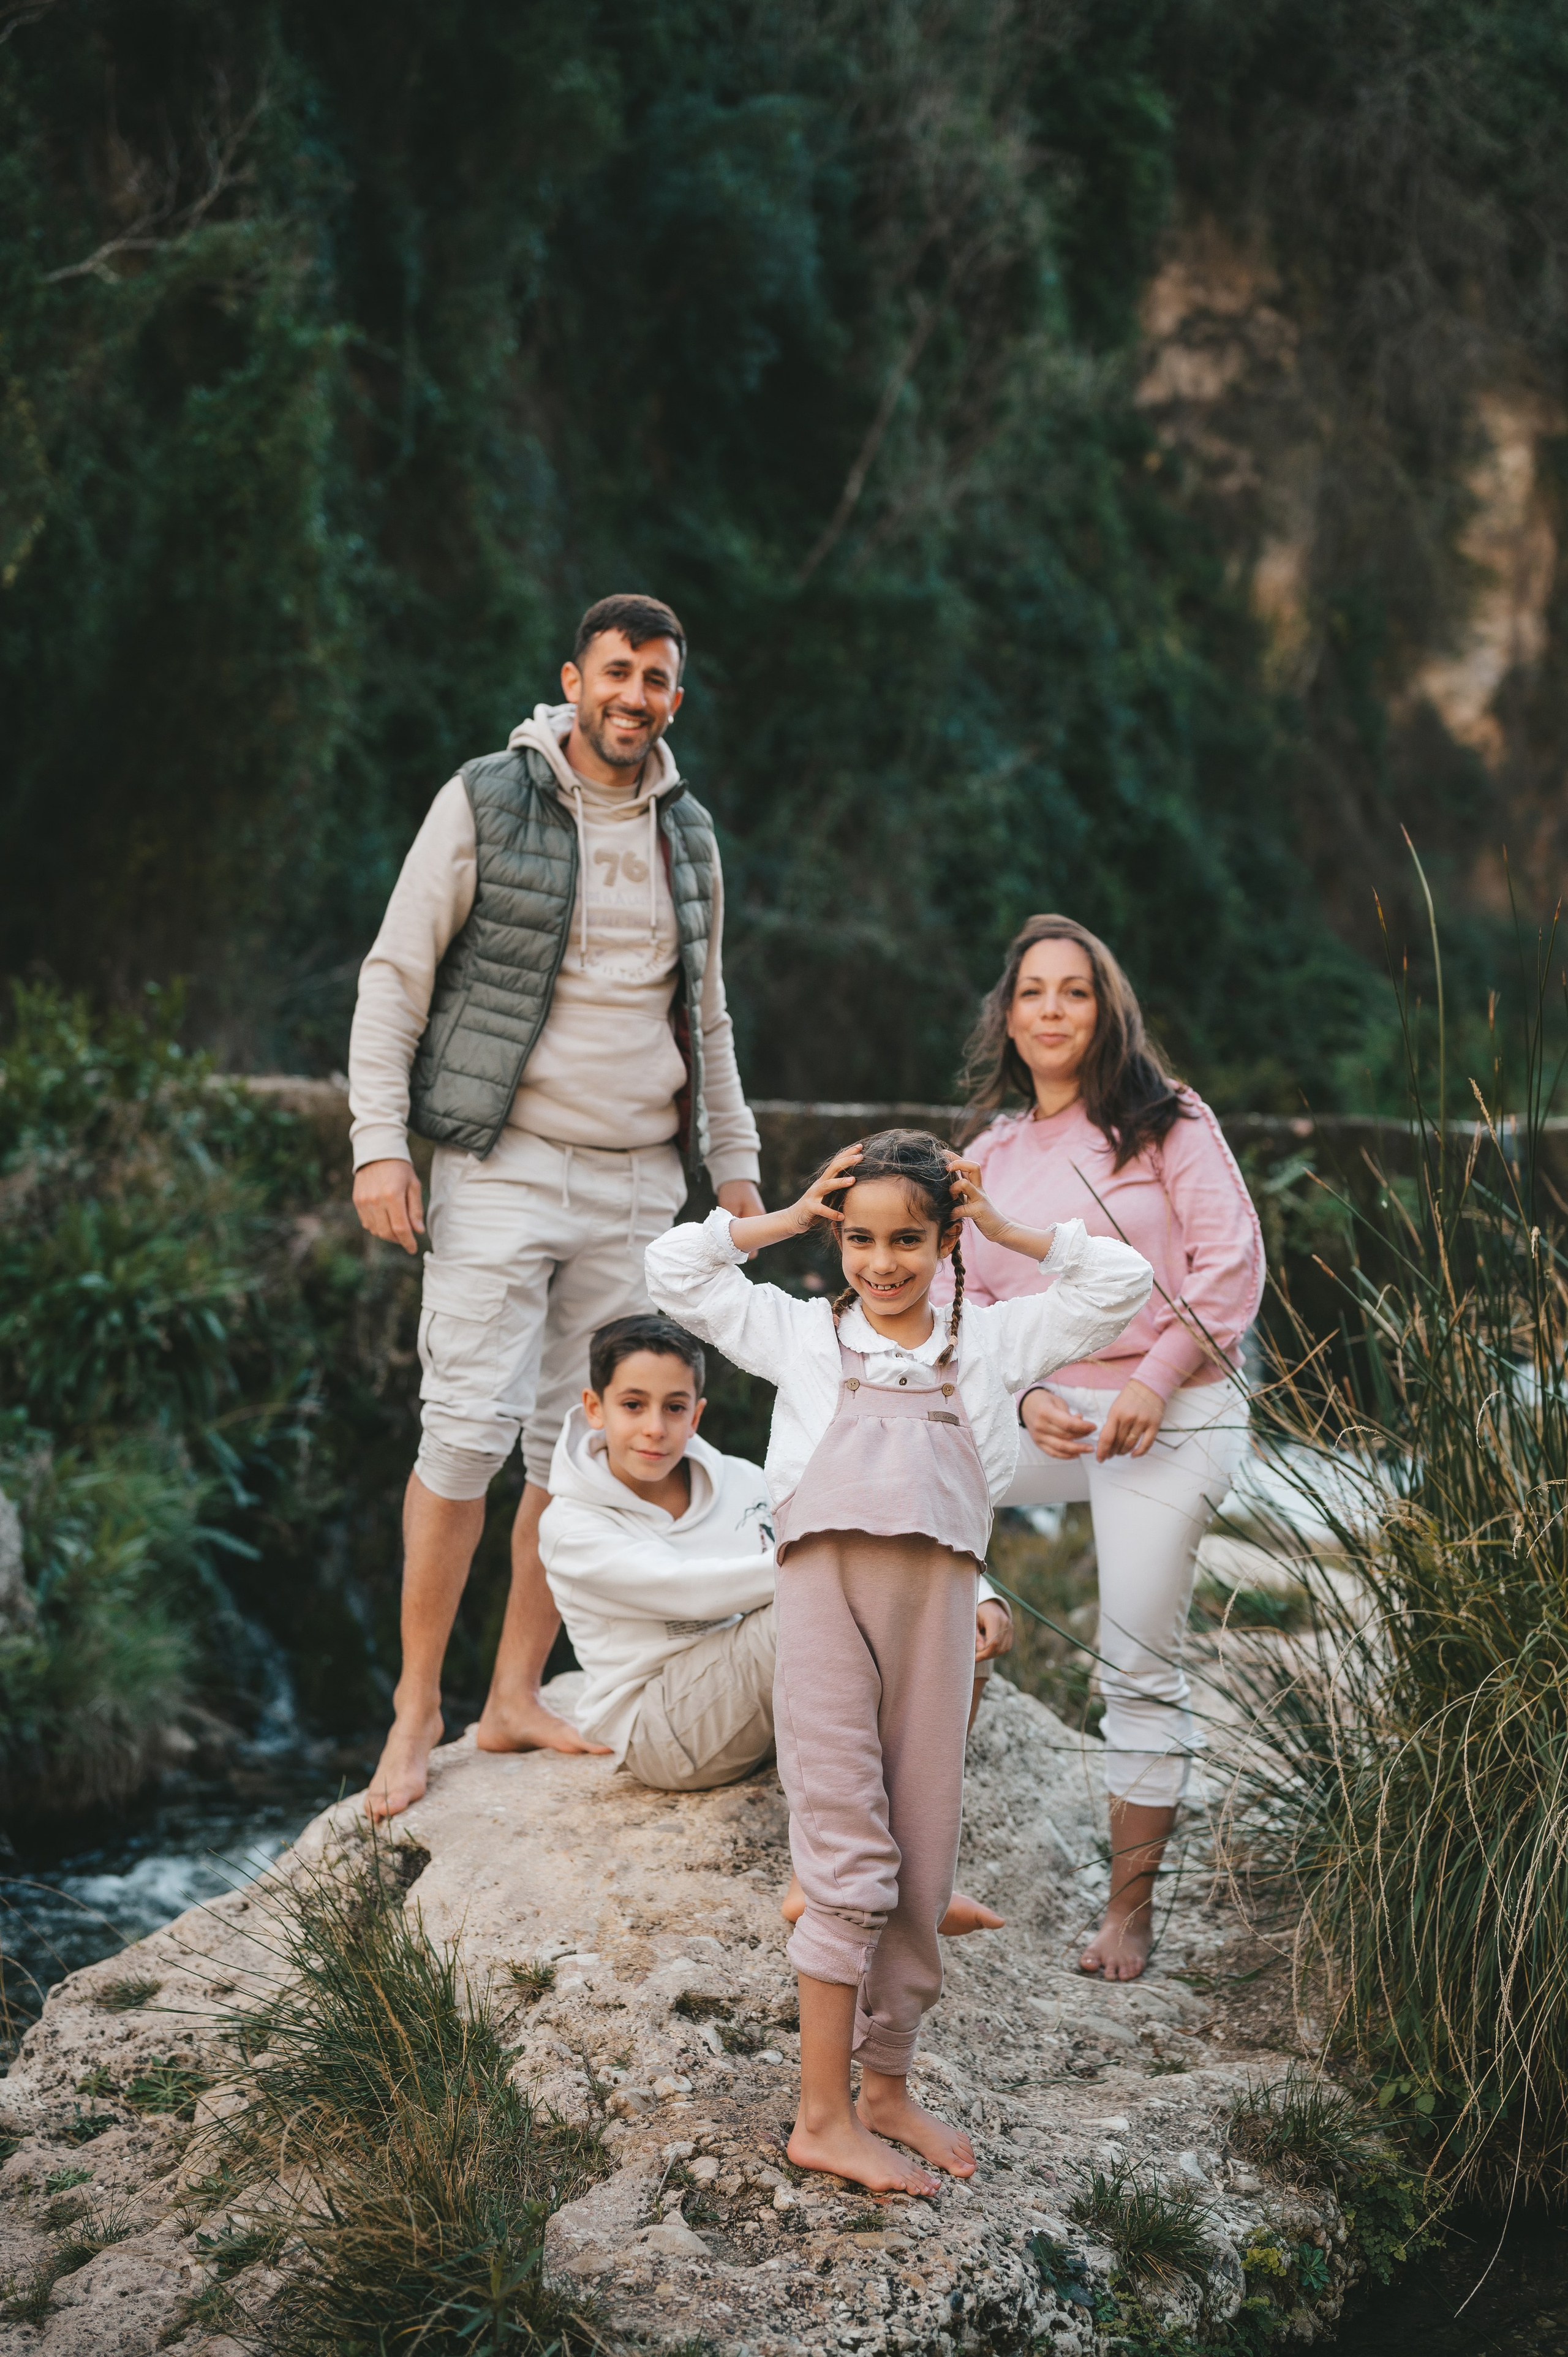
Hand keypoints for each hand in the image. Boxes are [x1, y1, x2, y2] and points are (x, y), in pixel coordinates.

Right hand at [353, 1157, 424, 1253]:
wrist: (377, 1151)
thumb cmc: (400, 1168)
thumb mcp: (413, 1185)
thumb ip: (415, 1210)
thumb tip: (418, 1231)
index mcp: (392, 1196)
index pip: (401, 1228)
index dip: (408, 1242)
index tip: (413, 1249)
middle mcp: (375, 1200)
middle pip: (386, 1232)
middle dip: (398, 1240)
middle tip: (406, 1238)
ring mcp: (364, 1201)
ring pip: (375, 1230)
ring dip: (387, 1234)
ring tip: (397, 1229)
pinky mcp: (357, 1201)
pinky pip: (366, 1223)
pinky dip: (376, 1227)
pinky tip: (385, 1221)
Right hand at [725, 1142, 862, 1256]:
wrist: (792, 1218)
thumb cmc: (815, 1207)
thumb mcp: (827, 1195)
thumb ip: (838, 1188)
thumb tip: (857, 1181)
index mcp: (824, 1180)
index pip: (836, 1163)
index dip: (847, 1153)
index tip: (860, 1146)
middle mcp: (819, 1185)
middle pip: (833, 1169)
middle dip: (847, 1161)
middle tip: (861, 1157)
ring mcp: (813, 1195)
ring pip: (827, 1185)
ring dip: (840, 1182)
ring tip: (853, 1180)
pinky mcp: (809, 1208)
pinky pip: (821, 1210)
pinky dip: (831, 1213)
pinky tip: (841, 1217)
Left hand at [945, 1154, 1055, 1261]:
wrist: (1001, 1230)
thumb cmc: (984, 1215)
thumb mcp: (973, 1200)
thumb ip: (965, 1191)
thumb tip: (948, 1184)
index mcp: (977, 1185)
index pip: (968, 1165)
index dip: (956, 1157)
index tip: (943, 1153)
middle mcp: (979, 1189)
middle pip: (973, 1167)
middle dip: (958, 1164)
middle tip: (947, 1170)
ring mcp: (980, 1199)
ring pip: (965, 1184)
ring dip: (953, 1188)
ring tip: (951, 1197)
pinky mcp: (979, 1212)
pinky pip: (963, 1209)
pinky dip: (954, 1212)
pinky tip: (952, 1216)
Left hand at [975, 1598, 1013, 1661]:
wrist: (988, 1603)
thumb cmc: (977, 1612)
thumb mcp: (972, 1621)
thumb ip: (976, 1635)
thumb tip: (980, 1649)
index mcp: (994, 1618)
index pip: (994, 1642)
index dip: (985, 1653)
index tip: (975, 1658)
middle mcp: (1005, 1622)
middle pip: (999, 1647)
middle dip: (987, 1655)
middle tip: (976, 1658)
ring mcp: (1010, 1626)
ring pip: (1004, 1648)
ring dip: (992, 1655)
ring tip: (981, 1654)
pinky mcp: (1011, 1630)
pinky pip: (1006, 1646)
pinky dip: (997, 1651)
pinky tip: (988, 1651)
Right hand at [1019, 1386, 1096, 1458]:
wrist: (1026, 1406)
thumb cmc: (1044, 1402)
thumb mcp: (1058, 1402)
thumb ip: (1069, 1414)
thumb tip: (1082, 1423)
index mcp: (1045, 1412)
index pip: (1067, 1423)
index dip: (1083, 1427)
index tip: (1093, 1427)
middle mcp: (1040, 1426)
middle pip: (1065, 1436)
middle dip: (1082, 1437)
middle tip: (1094, 1436)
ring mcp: (1038, 1437)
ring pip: (1060, 1447)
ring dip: (1077, 1449)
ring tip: (1089, 1449)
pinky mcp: (1038, 1444)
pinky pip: (1053, 1453)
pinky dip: (1066, 1456)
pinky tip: (1077, 1454)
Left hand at [1095, 1379, 1163, 1460]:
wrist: (1150, 1385)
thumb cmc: (1131, 1397)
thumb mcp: (1116, 1407)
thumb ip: (1111, 1423)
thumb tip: (1106, 1441)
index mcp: (1116, 1413)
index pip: (1106, 1437)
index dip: (1102, 1450)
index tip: (1100, 1458)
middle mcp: (1128, 1418)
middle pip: (1118, 1442)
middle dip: (1112, 1452)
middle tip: (1110, 1455)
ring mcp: (1142, 1422)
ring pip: (1130, 1445)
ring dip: (1123, 1452)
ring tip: (1120, 1453)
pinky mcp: (1154, 1425)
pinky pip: (1146, 1444)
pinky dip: (1139, 1452)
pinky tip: (1133, 1455)